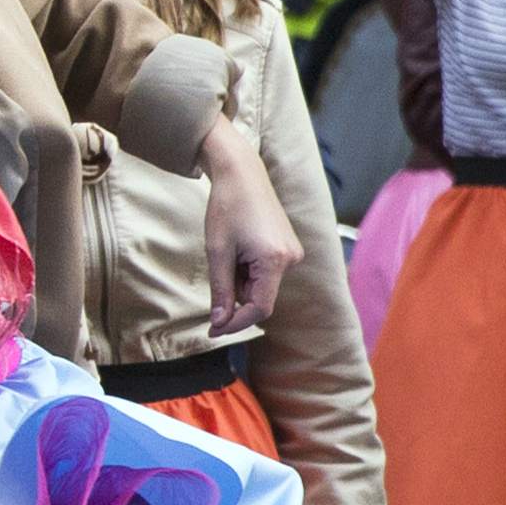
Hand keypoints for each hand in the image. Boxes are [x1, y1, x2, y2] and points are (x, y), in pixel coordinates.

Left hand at [195, 118, 301, 331]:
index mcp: (276, 260)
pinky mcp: (288, 248)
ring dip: (240, 280)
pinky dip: (247, 270)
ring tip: (230, 250)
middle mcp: (292, 259)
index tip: (213, 329)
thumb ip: (221, 290)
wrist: (242, 175)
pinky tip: (239, 248)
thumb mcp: (217, 252)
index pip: (259, 308)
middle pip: (259, 297)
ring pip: (261, 286)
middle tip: (218, 267)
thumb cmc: (227, 208)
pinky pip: (265, 273)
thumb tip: (219, 322)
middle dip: (234, 294)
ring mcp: (292, 253)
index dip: (235, 322)